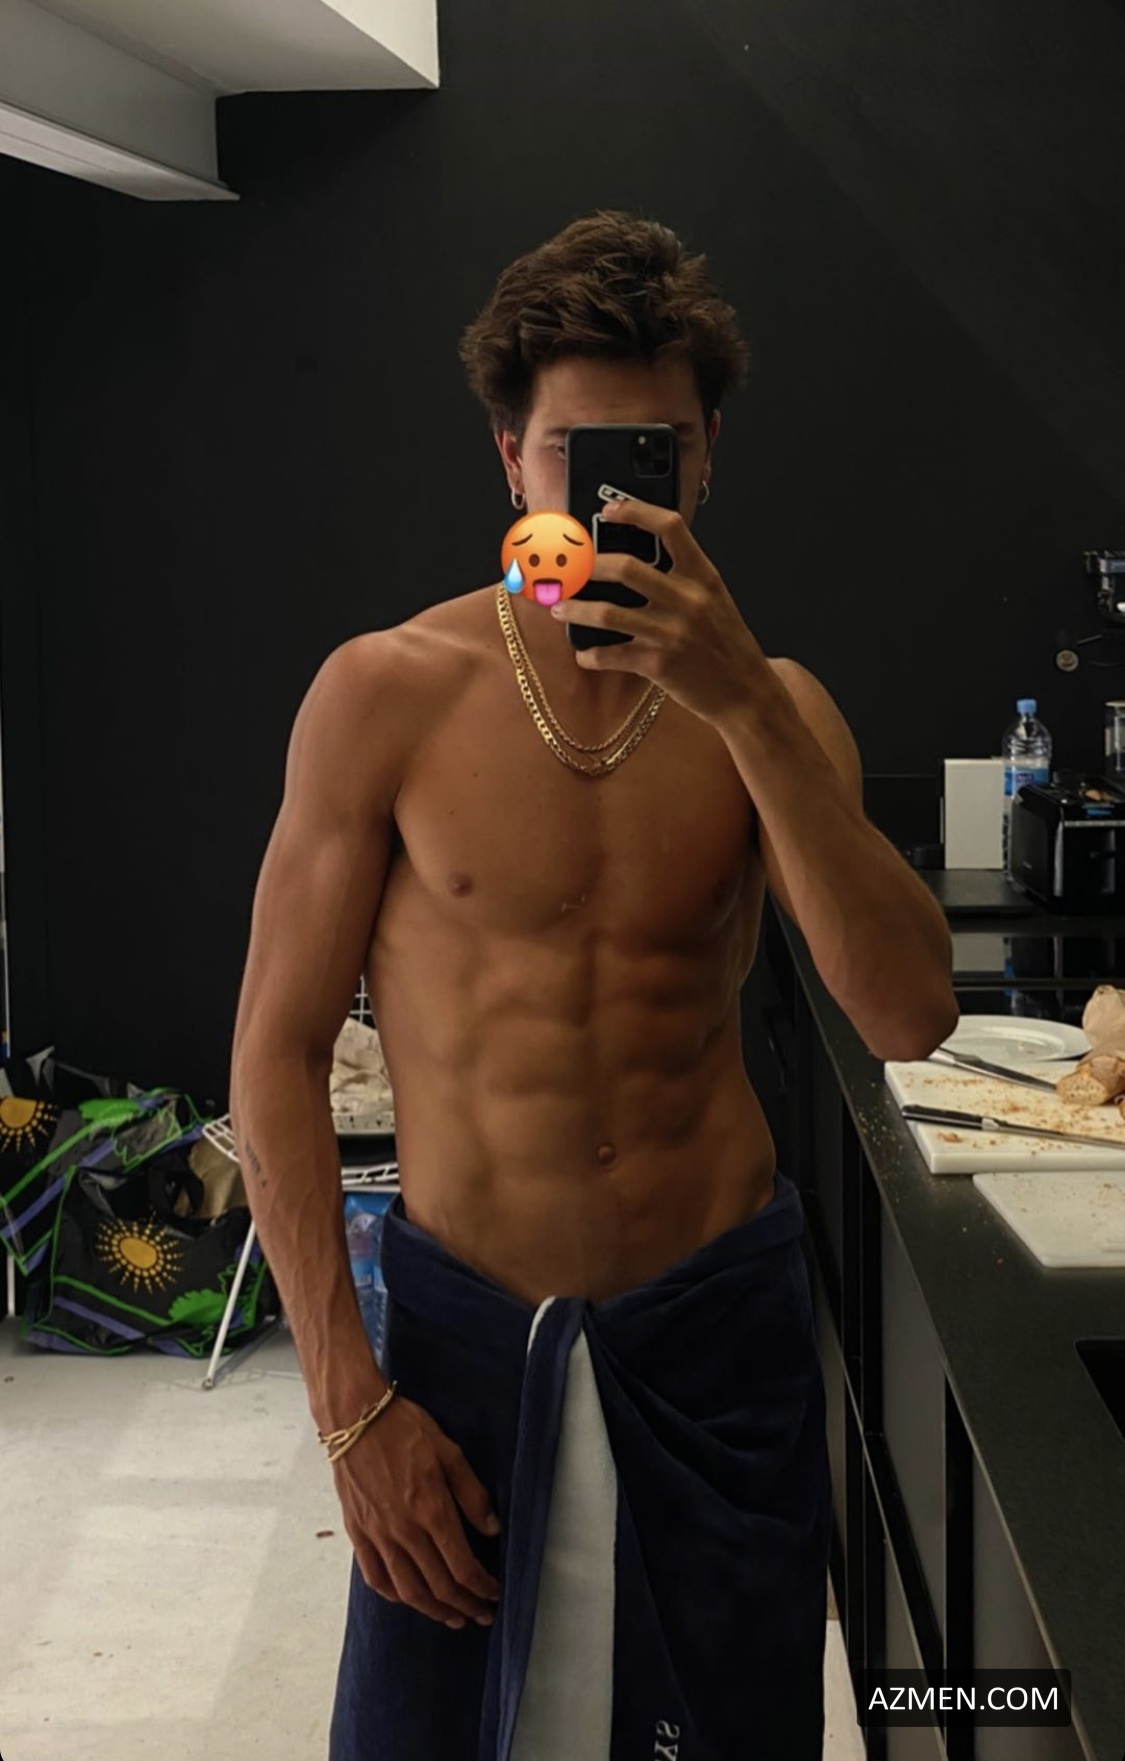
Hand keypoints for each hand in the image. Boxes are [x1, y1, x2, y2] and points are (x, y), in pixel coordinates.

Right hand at [332, 1392, 502, 1629]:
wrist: (354, 1417)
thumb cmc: (404, 1428)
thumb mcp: (449, 1452)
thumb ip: (472, 1494)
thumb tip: (492, 1529)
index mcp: (431, 1510)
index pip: (462, 1565)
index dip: (481, 1587)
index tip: (494, 1594)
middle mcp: (405, 1530)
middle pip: (439, 1584)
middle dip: (465, 1605)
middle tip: (482, 1614)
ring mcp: (378, 1535)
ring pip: (408, 1590)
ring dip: (433, 1610)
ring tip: (452, 1617)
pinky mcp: (358, 1532)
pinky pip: (375, 1576)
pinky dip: (394, 1595)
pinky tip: (408, 1599)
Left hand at [548, 494, 767, 723]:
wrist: (747, 691)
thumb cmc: (726, 644)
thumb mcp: (714, 599)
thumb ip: (683, 578)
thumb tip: (632, 561)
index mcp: (703, 576)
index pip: (670, 528)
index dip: (635, 511)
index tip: (609, 510)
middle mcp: (688, 600)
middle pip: (625, 566)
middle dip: (587, 565)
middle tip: (570, 568)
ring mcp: (672, 633)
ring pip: (608, 612)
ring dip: (575, 608)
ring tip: (558, 607)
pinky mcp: (659, 665)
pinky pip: (611, 655)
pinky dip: (590, 655)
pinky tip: (584, 653)